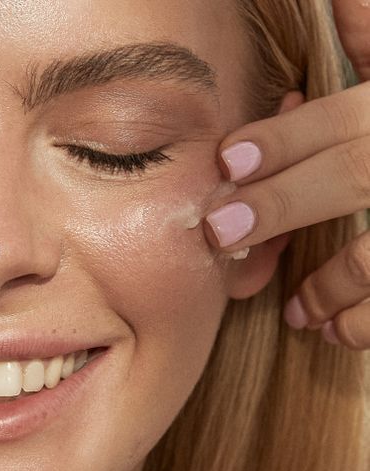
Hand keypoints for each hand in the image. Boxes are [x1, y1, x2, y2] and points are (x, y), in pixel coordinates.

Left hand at [203, 0, 369, 349]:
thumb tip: (336, 1)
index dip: (288, 137)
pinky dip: (366, 324)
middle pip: (357, 172)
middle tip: (220, 232)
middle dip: (283, 203)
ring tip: (296, 310)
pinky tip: (337, 332)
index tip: (228, 161)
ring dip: (328, 284)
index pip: (347, 117)